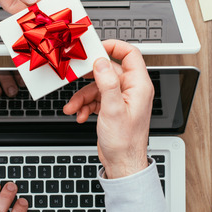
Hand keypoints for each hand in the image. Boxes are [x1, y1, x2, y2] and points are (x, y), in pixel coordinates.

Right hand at [62, 40, 152, 178]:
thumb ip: (107, 83)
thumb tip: (101, 62)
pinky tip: (79, 115)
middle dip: (89, 78)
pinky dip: (85, 106)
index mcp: (139, 86)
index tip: (96, 47)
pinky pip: (95, 99)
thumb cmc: (125, 142)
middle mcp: (131, 91)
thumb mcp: (113, 109)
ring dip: (82, 96)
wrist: (122, 165)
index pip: (130, 54)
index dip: (113, 47)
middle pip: (108, 71)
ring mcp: (121, 100)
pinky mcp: (112, 109)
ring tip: (73, 107)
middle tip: (75, 76)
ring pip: (98, 87)